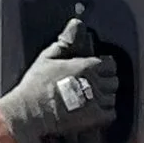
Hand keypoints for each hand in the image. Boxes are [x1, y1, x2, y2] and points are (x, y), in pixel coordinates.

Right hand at [0, 19, 122, 142]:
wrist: (29, 113)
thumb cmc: (35, 87)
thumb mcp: (48, 57)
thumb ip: (66, 41)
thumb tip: (76, 24)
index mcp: (86, 66)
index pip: (110, 64)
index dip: (104, 68)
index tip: (96, 72)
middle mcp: (95, 82)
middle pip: (113, 81)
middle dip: (105, 83)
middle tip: (92, 87)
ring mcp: (96, 101)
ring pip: (113, 97)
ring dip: (105, 98)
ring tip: (90, 100)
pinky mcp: (94, 118)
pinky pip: (111, 114)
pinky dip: (105, 114)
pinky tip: (93, 113)